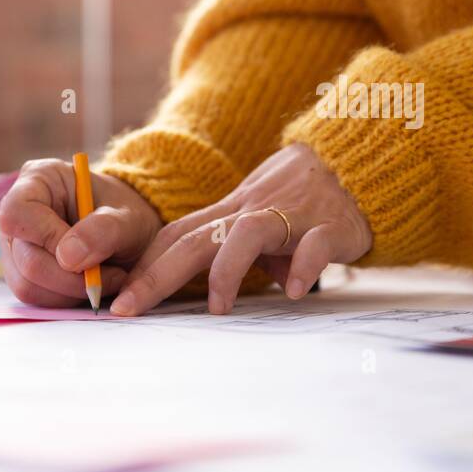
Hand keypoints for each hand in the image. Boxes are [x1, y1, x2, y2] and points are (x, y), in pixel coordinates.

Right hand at [0, 158, 162, 307]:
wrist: (131, 233)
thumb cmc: (127, 216)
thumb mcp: (128, 217)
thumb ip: (105, 230)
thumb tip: (67, 257)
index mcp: (39, 181)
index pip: (18, 213)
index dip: (48, 238)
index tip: (85, 253)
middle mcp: (18, 214)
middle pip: (26, 259)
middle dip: (72, 277)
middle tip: (113, 276)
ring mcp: (16, 247)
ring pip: (28, 285)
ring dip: (73, 291)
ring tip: (107, 279)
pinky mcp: (23, 275)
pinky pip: (37, 299)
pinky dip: (68, 299)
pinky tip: (93, 286)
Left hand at [111, 143, 371, 316]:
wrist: (355, 162)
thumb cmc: (302, 197)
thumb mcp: (259, 219)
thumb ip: (236, 251)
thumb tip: (218, 290)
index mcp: (231, 212)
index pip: (176, 235)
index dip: (143, 265)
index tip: (117, 298)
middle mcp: (252, 212)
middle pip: (194, 239)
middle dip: (156, 276)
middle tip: (126, 309)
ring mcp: (290, 217)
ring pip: (247, 234)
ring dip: (227, 271)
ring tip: (219, 309)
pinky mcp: (329, 226)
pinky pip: (313, 245)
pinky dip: (303, 267)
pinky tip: (294, 292)